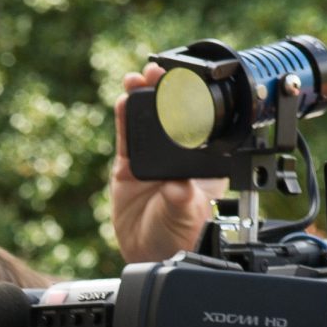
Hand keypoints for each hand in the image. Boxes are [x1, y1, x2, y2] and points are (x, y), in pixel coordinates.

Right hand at [110, 67, 223, 264]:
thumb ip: (182, 199)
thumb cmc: (177, 236)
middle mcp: (178, 155)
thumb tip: (178, 186)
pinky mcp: (129, 166)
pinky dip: (125, 117)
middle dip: (164, 90)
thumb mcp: (185, 216)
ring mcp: (152, 158)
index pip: (198, 125)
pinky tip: (125, 100)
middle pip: (171, 115)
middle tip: (159, 72)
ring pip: (147, 120)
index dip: (192, 101)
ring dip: (143, 96)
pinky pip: (127, 137)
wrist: (148, 254)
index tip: (185, 84)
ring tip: (138, 79)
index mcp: (201, 163)